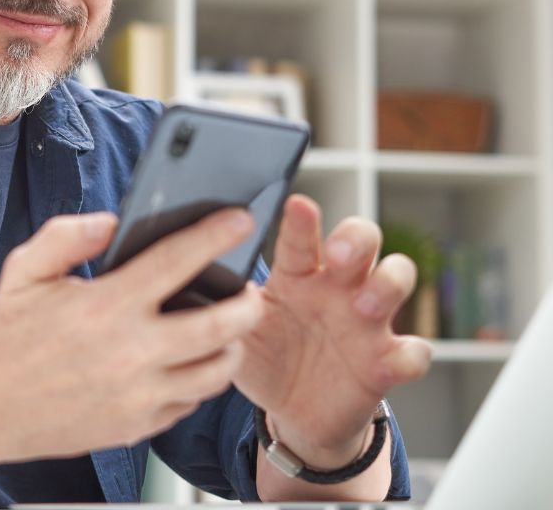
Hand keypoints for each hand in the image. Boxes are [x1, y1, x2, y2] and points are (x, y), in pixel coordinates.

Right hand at [0, 209, 265, 461]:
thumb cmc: (8, 334)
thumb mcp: (25, 271)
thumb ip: (67, 236)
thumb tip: (112, 222)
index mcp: (106, 306)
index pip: (176, 262)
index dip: (214, 236)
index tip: (239, 220)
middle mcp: (130, 352)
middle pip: (220, 326)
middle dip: (248, 303)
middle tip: (250, 289)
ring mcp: (138, 394)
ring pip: (216, 371)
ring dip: (232, 345)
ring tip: (229, 328)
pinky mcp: (138, 425)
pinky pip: (190, 402)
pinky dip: (200, 379)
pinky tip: (191, 361)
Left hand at [235, 195, 432, 466]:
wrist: (292, 413)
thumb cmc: (264, 359)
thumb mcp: (238, 335)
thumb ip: (227, 308)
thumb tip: (203, 281)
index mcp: (296, 275)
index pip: (301, 239)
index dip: (302, 221)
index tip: (298, 204)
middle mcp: (336, 287)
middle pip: (362, 239)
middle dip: (356, 238)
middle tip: (338, 254)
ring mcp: (367, 321)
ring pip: (396, 278)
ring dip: (387, 285)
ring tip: (364, 306)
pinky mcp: (387, 361)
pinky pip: (415, 350)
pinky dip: (411, 353)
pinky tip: (393, 359)